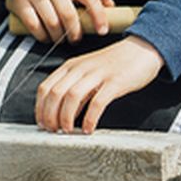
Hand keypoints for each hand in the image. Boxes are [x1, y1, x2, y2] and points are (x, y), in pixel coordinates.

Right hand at [0, 0, 113, 42]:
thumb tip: (112, 6)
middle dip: (74, 32)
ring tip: (60, 39)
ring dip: (58, 37)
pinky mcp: (20, 0)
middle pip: (69, 13)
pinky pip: (33, 24)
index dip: (98, 15)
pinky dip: (41, 35)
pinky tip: (45, 37)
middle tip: (75, 39)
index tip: (102, 31)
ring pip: (51, 21)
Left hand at [35, 36, 164, 133]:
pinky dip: (90, 118)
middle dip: (50, 115)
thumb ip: (74, 90)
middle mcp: (80, 69)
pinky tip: (88, 129)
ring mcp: (97, 75)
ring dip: (66, 117)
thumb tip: (61, 114)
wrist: (141, 49)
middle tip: (52, 131)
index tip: (41, 123)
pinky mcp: (114, 82)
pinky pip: (97, 102)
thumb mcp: (87, 73)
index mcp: (70, 67)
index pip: (45, 88)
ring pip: (72, 97)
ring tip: (67, 131)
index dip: (40, 108)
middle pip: (55, 93)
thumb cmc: (114, 64)